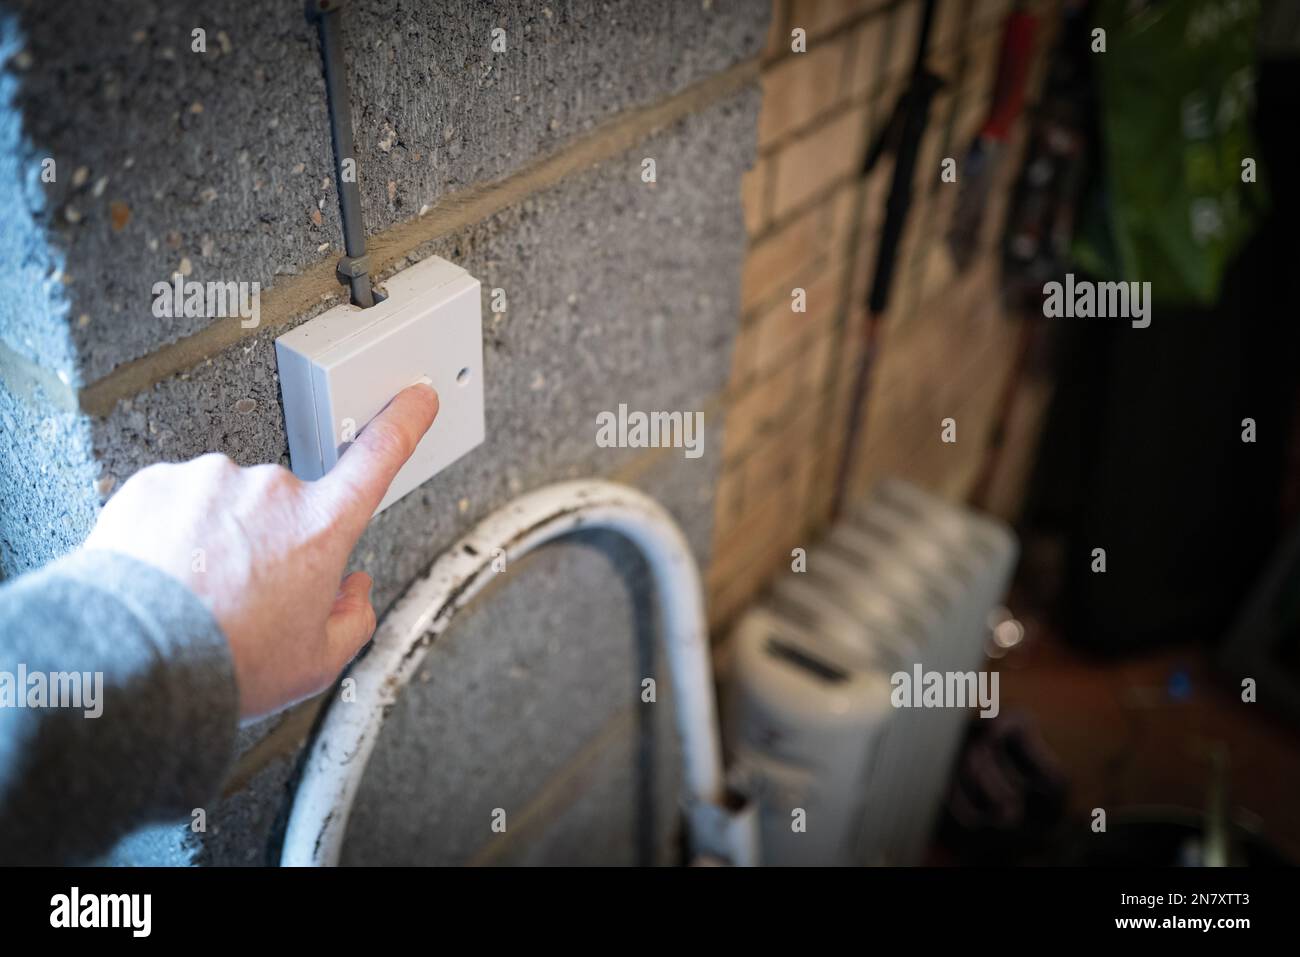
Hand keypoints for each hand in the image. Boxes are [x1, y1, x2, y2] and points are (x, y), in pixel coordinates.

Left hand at [83, 383, 439, 718]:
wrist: (132, 659)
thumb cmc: (224, 663)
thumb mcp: (315, 662)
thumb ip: (352, 620)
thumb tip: (354, 592)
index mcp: (320, 528)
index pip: (379, 456)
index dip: (403, 422)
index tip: (415, 399)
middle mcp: (272, 491)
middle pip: (288, 506)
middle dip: (272, 540)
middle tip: (244, 593)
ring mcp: (213, 480)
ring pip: (228, 503)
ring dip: (218, 535)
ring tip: (196, 590)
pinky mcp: (159, 482)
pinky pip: (178, 501)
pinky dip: (173, 532)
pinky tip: (166, 574)